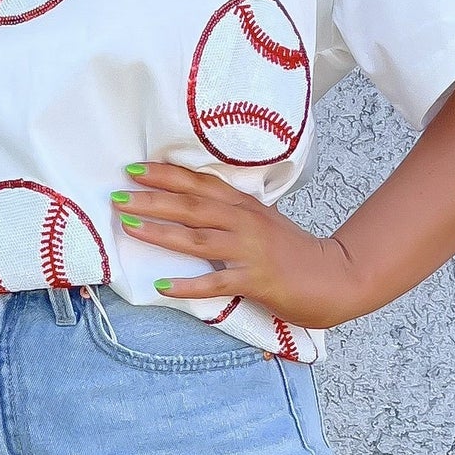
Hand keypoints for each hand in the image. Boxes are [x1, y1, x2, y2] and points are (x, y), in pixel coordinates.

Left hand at [111, 162, 365, 328]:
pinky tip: (163, 285)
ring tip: (130, 227)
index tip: (134, 169)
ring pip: (198, 239)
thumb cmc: (293, 252)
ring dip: (161, 232)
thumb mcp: (262, 222)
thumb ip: (230, 212)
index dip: (166, 175)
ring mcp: (250, 251)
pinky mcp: (256, 281)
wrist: (335, 276)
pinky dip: (188, 285)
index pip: (200, 184)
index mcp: (244, 206)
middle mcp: (244, 222)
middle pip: (192, 205)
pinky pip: (217, 283)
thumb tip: (192, 205)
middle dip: (153, 199)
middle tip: (118, 196)